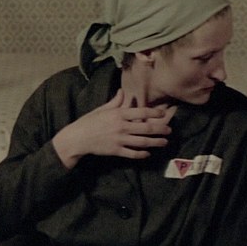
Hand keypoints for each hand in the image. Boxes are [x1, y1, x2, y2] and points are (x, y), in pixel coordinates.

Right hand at [52, 89, 172, 167]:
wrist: (78, 138)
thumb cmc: (89, 122)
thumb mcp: (102, 109)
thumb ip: (115, 102)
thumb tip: (123, 91)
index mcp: (118, 114)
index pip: (141, 112)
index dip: (154, 112)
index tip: (163, 114)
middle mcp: (121, 126)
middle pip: (146, 128)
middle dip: (160, 129)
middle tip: (169, 130)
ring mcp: (119, 139)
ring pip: (142, 142)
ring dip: (155, 142)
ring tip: (164, 142)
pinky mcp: (116, 151)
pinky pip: (132, 153)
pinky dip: (141, 154)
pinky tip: (148, 153)